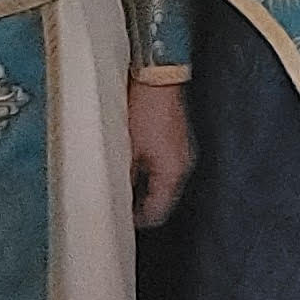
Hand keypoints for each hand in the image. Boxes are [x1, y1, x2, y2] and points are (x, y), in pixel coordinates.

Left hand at [126, 78, 193, 227]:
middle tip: (118, 206)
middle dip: (142, 205)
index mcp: (172, 173)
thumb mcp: (127, 148)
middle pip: (163, 199)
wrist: (159, 78)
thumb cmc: (145, 111)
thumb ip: (124, 177)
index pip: (157, 212)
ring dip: (146, 188)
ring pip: (164, 183)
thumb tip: (116, 195)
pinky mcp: (178, 140)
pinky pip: (165, 166)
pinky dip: (151, 172)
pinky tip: (134, 166)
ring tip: (122, 186)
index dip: (138, 220)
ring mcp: (182, 152)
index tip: (120, 221)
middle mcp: (183, 166)